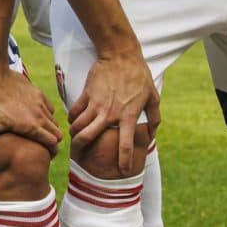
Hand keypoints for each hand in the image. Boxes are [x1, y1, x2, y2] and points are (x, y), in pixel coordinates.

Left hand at [0, 65, 63, 172]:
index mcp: (31, 127)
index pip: (53, 144)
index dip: (51, 151)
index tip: (44, 154)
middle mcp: (40, 115)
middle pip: (58, 134)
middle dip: (52, 141)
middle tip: (41, 145)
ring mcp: (41, 103)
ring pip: (55, 121)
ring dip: (49, 127)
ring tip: (36, 131)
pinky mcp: (38, 93)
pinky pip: (50, 107)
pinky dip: (46, 114)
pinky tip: (33, 115)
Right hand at [67, 43, 158, 173]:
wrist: (120, 55)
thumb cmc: (139, 76)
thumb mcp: (152, 97)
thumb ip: (154, 117)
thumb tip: (152, 133)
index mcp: (128, 116)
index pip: (124, 144)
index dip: (123, 160)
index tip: (123, 171)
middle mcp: (109, 113)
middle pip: (88, 137)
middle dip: (82, 148)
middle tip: (82, 154)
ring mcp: (95, 104)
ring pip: (77, 125)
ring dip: (75, 134)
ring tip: (76, 138)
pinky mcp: (86, 94)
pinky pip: (74, 112)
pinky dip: (72, 119)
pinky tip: (74, 121)